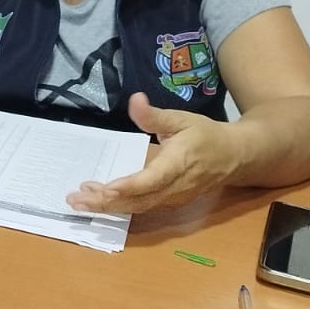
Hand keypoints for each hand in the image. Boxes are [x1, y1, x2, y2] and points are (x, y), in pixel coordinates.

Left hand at [65, 93, 243, 214]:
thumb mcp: (181, 119)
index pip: (153, 179)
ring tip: (78, 201)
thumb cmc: (205, 135)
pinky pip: (141, 208)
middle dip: (106, 202)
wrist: (234, 158)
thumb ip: (155, 115)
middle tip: (75, 199)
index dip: (130, 186)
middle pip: (139, 200)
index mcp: (179, 163)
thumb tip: (135, 100)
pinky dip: (118, 205)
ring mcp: (173, 199)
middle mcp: (176, 187)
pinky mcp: (169, 203)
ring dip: (107, 206)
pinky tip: (98, 198)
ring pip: (138, 208)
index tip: (106, 188)